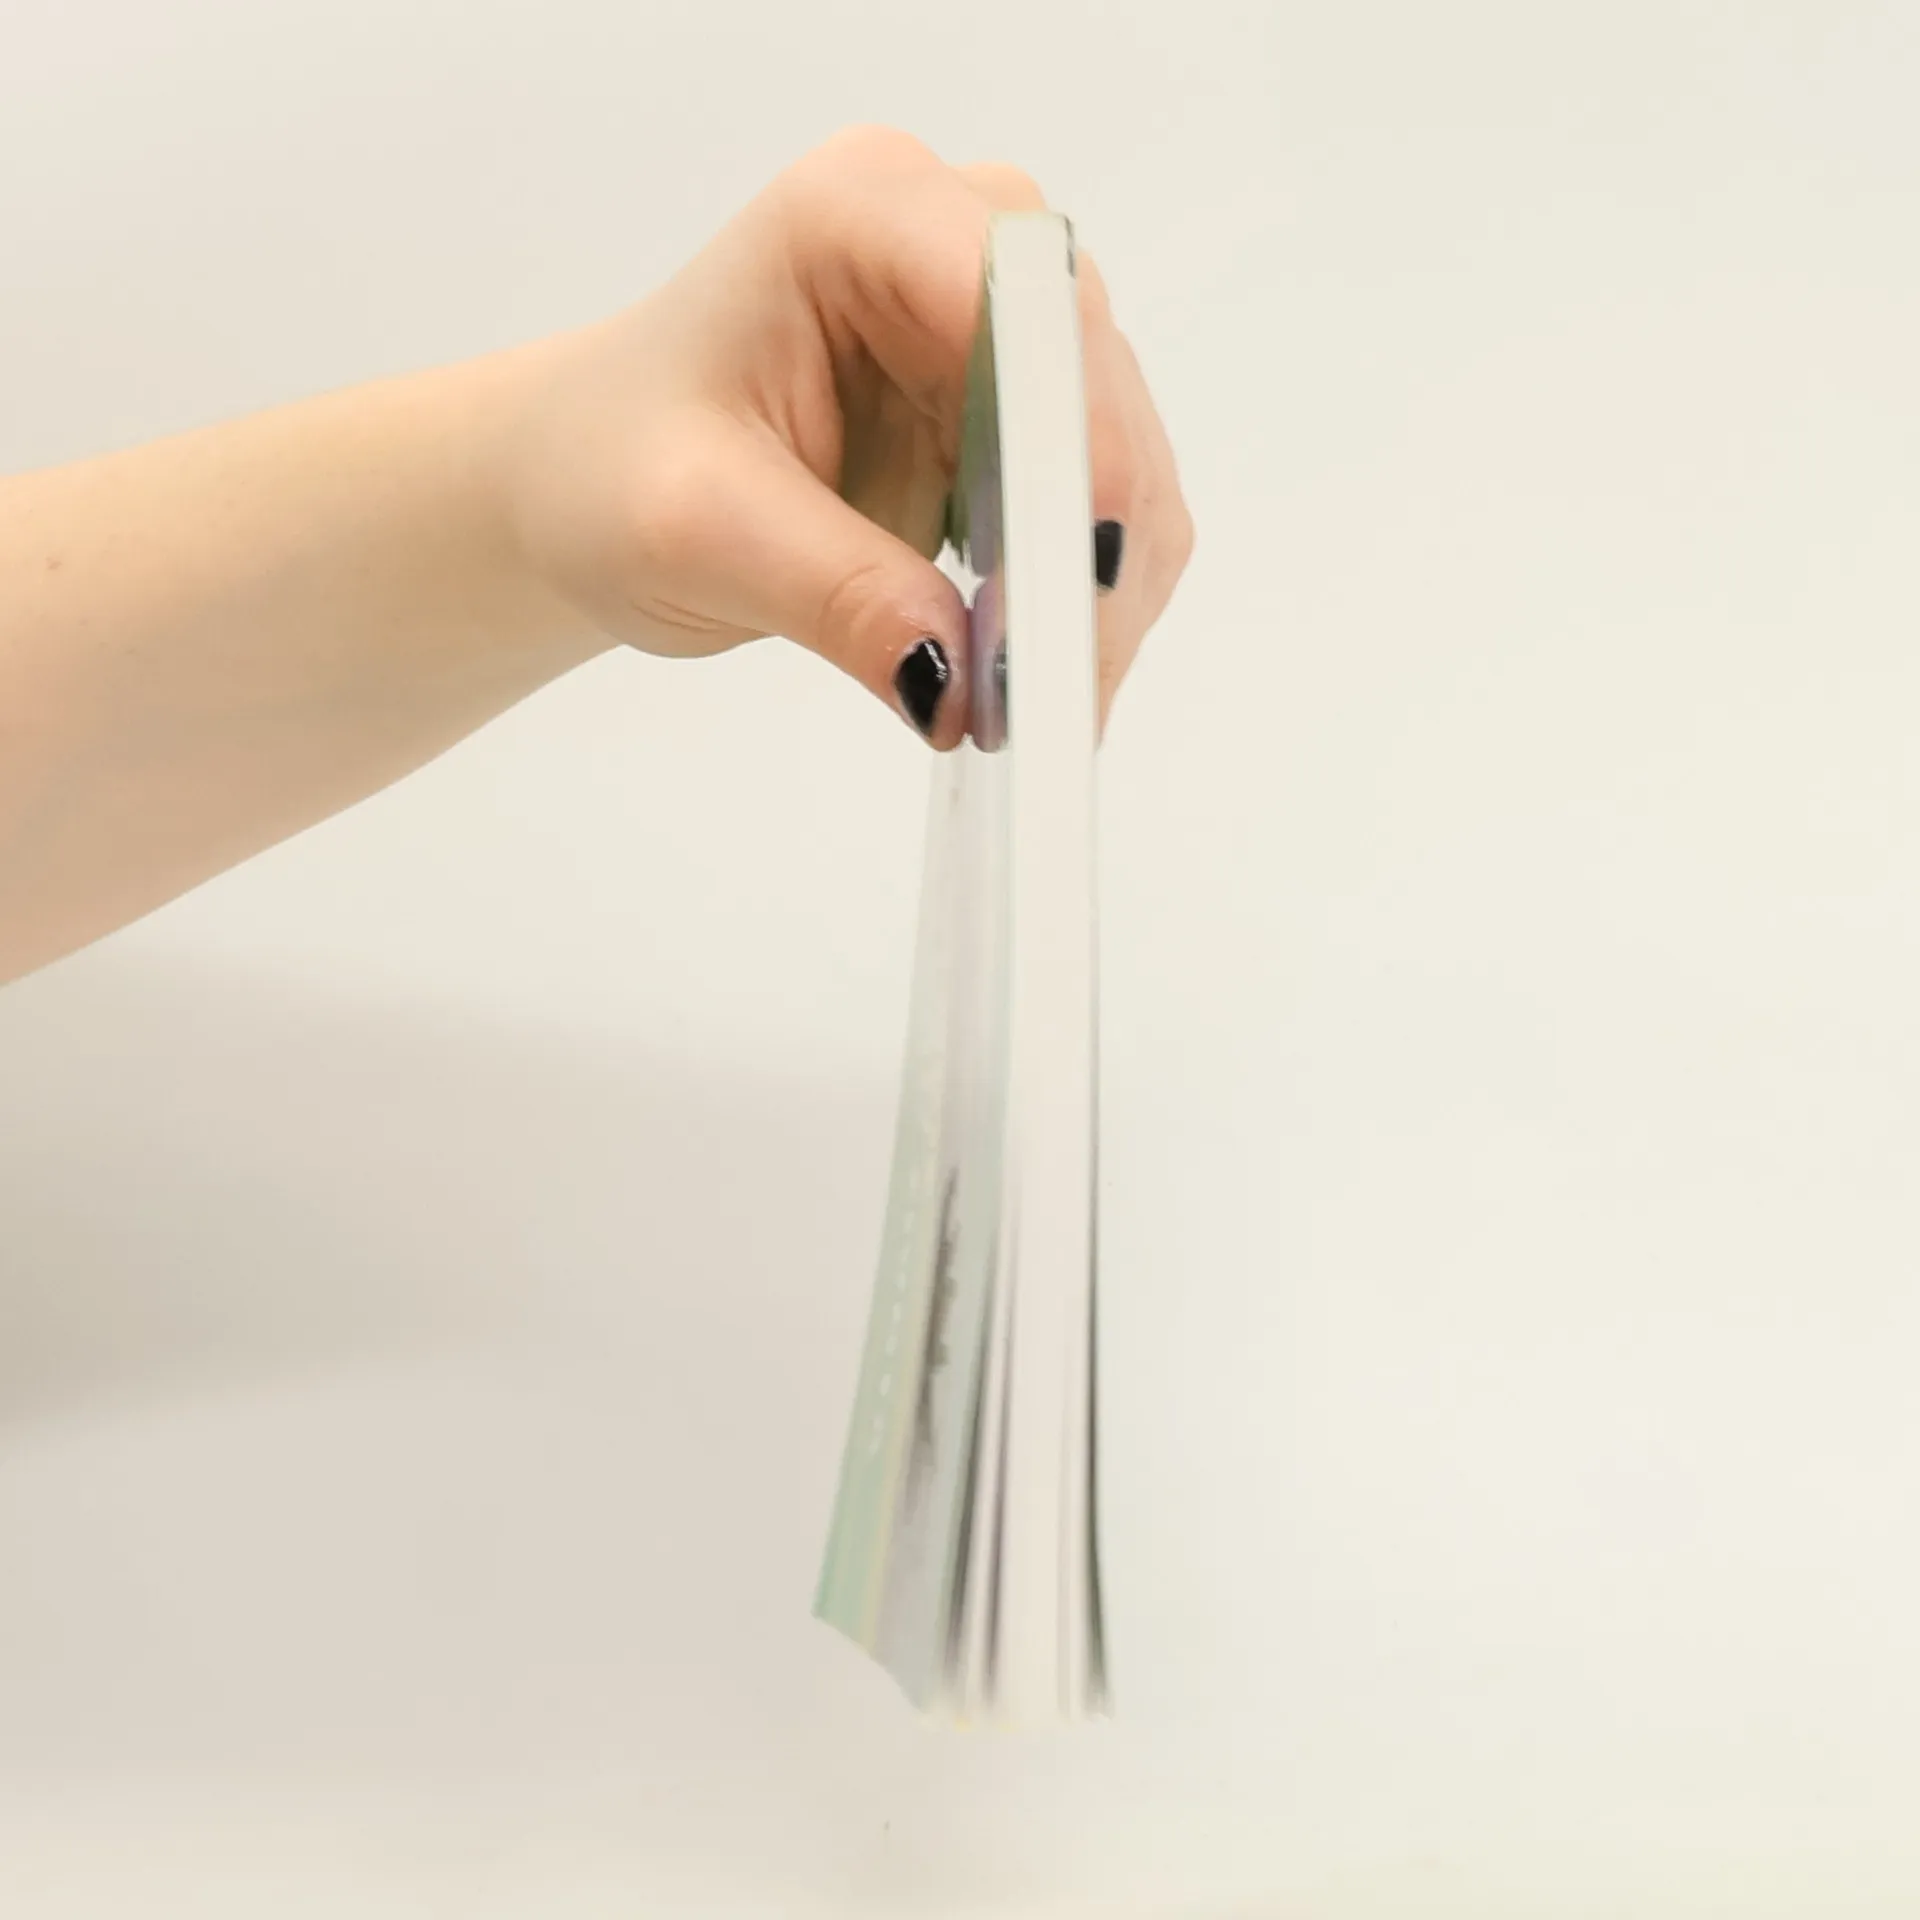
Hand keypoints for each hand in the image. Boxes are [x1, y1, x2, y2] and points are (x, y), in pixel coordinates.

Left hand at [506, 126, 1193, 747]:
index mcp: (862, 214)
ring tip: (1039, 699)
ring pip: (1120, 450)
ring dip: (1102, 581)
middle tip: (1056, 687)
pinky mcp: (1016, 407)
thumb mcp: (698, 534)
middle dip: (1092, 534)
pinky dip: (1084, 591)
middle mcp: (953, 239)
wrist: (584, 487)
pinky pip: (1099, 500)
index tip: (1084, 571)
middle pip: (1094, 378)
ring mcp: (996, 323)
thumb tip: (961, 682)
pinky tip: (1031, 662)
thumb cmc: (606, 473)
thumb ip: (836, 594)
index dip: (1075, 435)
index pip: (1020, 302)